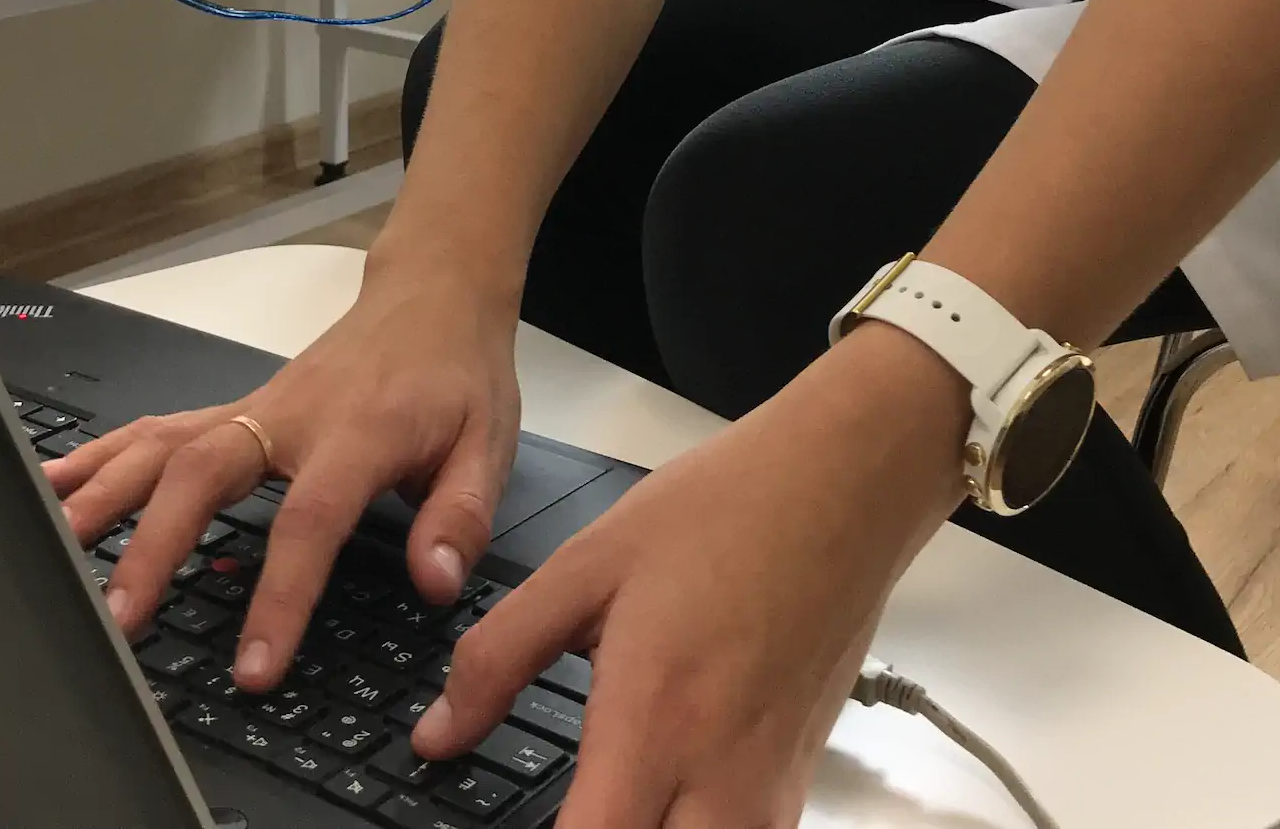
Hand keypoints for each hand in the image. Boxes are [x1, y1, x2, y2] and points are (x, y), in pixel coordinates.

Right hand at [41, 248, 522, 686]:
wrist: (433, 295)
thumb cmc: (457, 374)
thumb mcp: (489, 444)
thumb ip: (460, 516)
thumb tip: (435, 583)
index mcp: (357, 432)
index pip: (307, 520)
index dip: (278, 595)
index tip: (254, 667)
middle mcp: (289, 416)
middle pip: (201, 472)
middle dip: (153, 545)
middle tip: (119, 617)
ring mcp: (252, 408)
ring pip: (162, 445)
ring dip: (104, 494)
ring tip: (55, 550)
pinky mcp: (234, 410)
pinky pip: (157, 430)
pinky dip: (100, 455)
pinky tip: (54, 483)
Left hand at [415, 326, 968, 827]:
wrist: (841, 486)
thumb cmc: (724, 512)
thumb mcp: (585, 566)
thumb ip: (499, 658)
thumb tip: (437, 734)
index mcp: (656, 722)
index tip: (494, 827)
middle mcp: (723, 778)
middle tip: (551, 811)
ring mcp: (772, 790)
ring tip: (594, 807)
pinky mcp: (799, 781)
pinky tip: (651, 805)